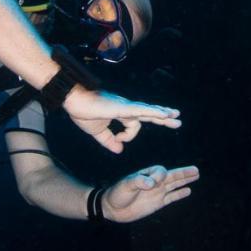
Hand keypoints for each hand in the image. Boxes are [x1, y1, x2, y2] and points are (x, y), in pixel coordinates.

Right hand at [63, 88, 180, 153]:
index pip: (134, 126)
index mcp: (121, 113)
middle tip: (177, 120)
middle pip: (149, 113)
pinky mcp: (122, 106)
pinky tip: (164, 114)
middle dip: (163, 118)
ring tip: (176, 115)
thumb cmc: (83, 112)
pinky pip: (141, 110)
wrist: (73, 101)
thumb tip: (120, 150)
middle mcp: (126, 108)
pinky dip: (153, 112)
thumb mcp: (97, 132)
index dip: (127, 136)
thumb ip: (109, 140)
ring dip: (163, 113)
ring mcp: (125, 106)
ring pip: (149, 110)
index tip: (118, 140)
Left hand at [103, 165, 200, 222]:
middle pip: (172, 175)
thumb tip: (151, 183)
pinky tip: (188, 190)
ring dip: (185, 180)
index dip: (160, 176)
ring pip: (174, 185)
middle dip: (183, 173)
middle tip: (196, 170)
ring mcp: (157, 192)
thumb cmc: (117, 193)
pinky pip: (171, 198)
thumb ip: (138, 182)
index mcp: (147, 174)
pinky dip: (179, 194)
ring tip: (196, 175)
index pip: (160, 171)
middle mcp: (154, 182)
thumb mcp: (126, 185)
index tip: (151, 184)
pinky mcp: (157, 203)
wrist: (112, 208)